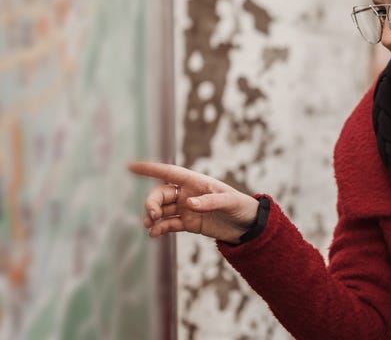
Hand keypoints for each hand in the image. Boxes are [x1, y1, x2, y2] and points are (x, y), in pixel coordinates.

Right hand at [128, 161, 259, 243]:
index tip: (131, 166)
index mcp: (197, 182)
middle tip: (151, 216)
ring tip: (151, 227)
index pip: (169, 172)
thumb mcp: (229, 203)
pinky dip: (159, 228)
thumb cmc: (241, 207)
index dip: (150, 169)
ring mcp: (187, 208)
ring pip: (161, 209)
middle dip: (151, 203)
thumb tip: (188, 203)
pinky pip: (168, 224)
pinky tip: (154, 234)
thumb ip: (210, 202)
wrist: (248, 226)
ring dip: (152, 216)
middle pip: (161, 193)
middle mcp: (188, 193)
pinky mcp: (188, 223)